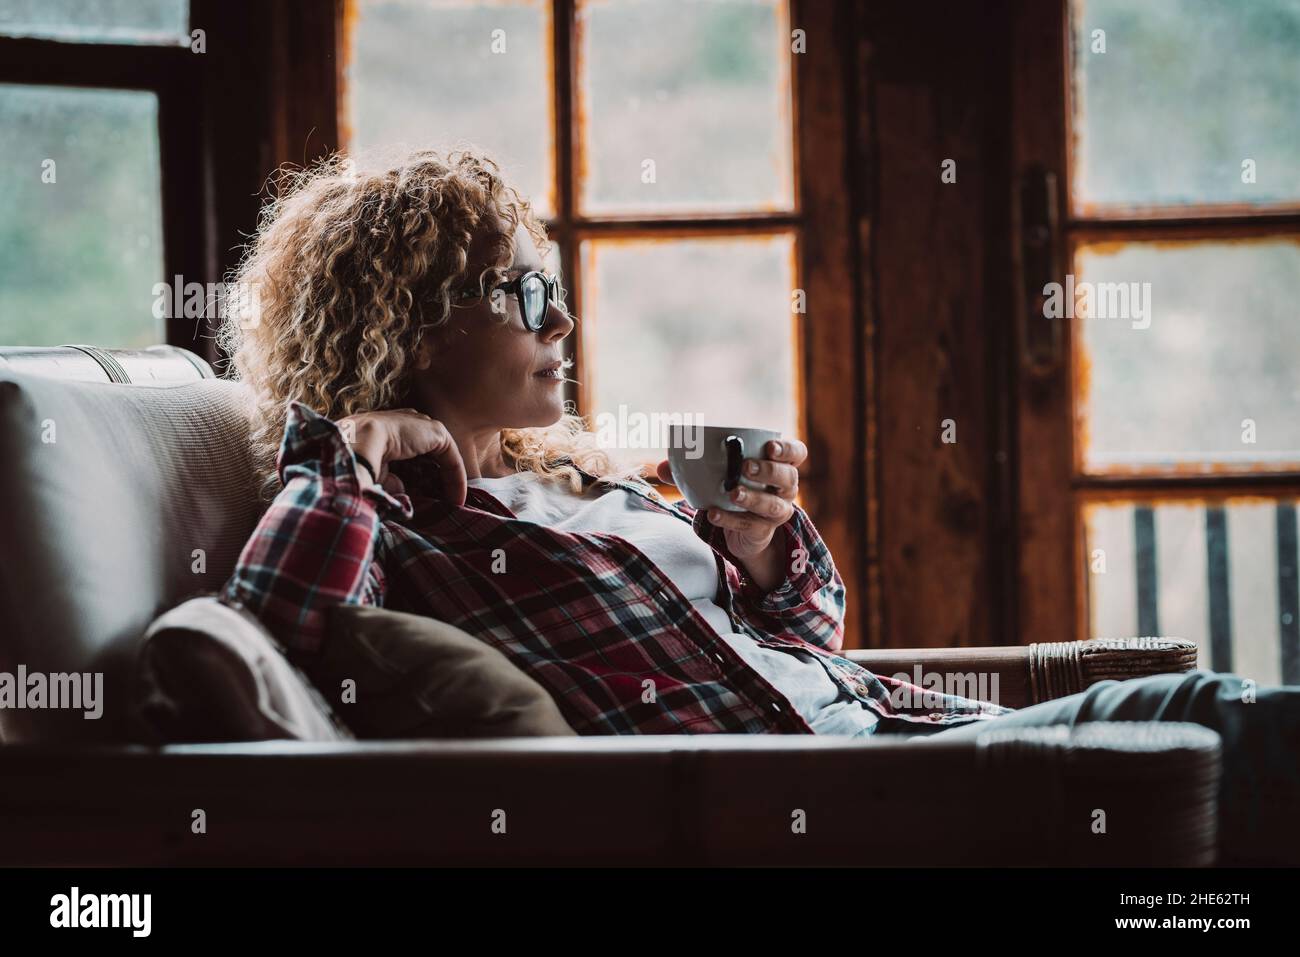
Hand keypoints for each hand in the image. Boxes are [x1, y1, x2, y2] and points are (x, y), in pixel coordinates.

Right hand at [337, 408, 467, 505]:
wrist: (357, 441)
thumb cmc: (357, 458)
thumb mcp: (374, 471)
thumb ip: (390, 479)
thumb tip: (401, 488)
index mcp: (388, 428)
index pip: (409, 449)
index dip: (418, 473)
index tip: (422, 496)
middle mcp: (406, 422)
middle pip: (428, 452)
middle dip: (436, 477)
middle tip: (441, 502)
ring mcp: (421, 424)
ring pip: (442, 457)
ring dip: (448, 480)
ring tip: (451, 504)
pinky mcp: (436, 432)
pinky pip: (451, 459)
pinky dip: (456, 480)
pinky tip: (456, 500)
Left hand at [655, 437, 805, 588]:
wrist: (738, 530)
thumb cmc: (730, 490)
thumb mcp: (714, 476)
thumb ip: (689, 470)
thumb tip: (661, 467)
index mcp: (779, 466)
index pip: (797, 453)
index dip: (787, 449)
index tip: (769, 446)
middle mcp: (785, 489)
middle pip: (788, 477)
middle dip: (769, 470)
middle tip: (745, 466)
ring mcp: (777, 512)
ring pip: (773, 504)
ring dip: (753, 496)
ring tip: (732, 492)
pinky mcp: (763, 531)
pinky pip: (751, 525)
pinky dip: (731, 519)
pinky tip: (713, 514)